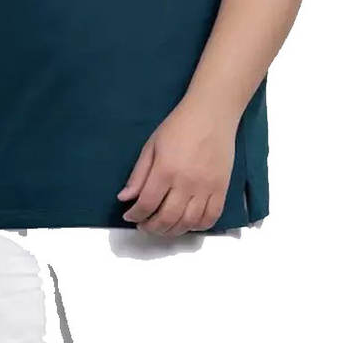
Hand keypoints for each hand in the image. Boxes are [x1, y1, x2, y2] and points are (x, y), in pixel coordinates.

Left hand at [116, 95, 237, 235]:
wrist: (212, 114)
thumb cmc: (179, 126)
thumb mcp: (152, 144)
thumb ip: (138, 174)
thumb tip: (125, 198)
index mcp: (165, 169)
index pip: (146, 204)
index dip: (135, 215)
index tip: (130, 216)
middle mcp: (186, 183)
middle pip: (166, 218)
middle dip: (151, 227)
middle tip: (144, 226)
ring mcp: (206, 188)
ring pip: (188, 223)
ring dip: (172, 231)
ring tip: (162, 227)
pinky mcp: (222, 189)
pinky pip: (210, 218)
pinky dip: (197, 227)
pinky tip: (187, 223)